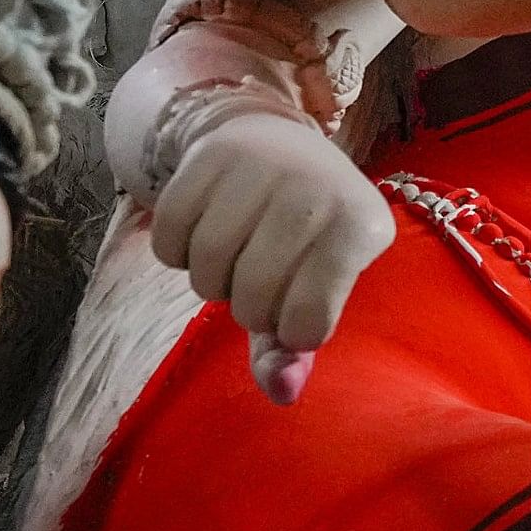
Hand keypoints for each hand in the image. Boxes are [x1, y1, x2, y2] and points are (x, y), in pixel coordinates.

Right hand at [149, 107, 399, 403]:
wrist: (272, 136)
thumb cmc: (305, 230)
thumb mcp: (320, 280)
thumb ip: (295, 346)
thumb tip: (282, 394)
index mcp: (361, 226)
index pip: (311, 319)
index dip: (292, 331)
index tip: (298, 313)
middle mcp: (315, 189)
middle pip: (252, 299)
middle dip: (249, 308)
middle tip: (260, 283)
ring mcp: (261, 167)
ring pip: (206, 272)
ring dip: (211, 283)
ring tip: (235, 260)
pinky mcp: (207, 156)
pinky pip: (169, 242)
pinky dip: (177, 255)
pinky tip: (203, 234)